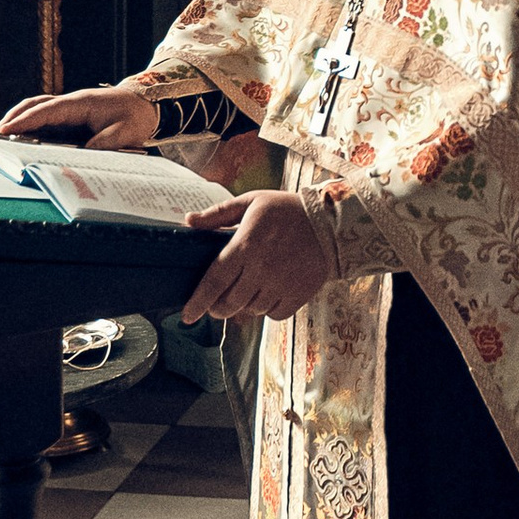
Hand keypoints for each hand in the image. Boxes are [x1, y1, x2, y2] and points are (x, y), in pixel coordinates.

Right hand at [0, 85, 159, 148]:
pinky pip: (46, 118)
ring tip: (2, 138)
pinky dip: (31, 125)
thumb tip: (78, 158)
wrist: (147, 103)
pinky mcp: (71, 116)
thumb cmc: (135, 115)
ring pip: (38, 110)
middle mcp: (71, 103)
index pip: (46, 111)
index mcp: (81, 103)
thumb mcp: (122, 134)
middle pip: (35, 106)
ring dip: (19, 121)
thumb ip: (101, 146)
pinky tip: (23, 139)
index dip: (24, 121)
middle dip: (13, 119)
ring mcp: (69, 108)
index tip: (5, 130)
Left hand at [180, 190, 332, 322]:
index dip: (197, 302)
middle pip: (229, 303)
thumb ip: (219, 214)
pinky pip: (274, 315)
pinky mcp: (298, 295)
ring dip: (244, 305)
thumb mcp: (252, 202)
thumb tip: (188, 221)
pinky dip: (268, 309)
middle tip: (217, 303)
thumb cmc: (287, 210)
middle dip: (217, 308)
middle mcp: (261, 268)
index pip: (214, 281)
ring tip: (248, 290)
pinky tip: (269, 294)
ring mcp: (281, 284)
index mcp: (246, 245)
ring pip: (251, 310)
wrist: (331, 222)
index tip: (187, 316)